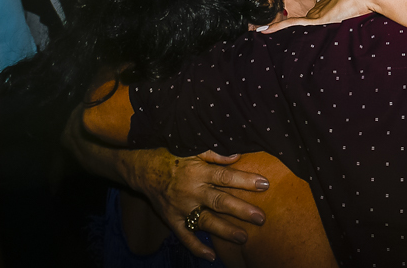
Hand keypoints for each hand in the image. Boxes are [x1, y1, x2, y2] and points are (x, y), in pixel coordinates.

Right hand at [126, 149, 267, 259]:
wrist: (142, 169)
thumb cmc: (171, 156)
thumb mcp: (192, 149)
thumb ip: (215, 154)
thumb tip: (237, 155)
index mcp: (198, 172)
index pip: (226, 177)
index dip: (245, 181)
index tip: (264, 185)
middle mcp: (191, 192)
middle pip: (220, 202)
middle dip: (241, 210)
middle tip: (260, 217)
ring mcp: (182, 208)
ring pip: (206, 221)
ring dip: (225, 230)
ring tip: (243, 237)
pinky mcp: (172, 220)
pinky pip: (185, 236)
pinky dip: (197, 247)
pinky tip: (211, 257)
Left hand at [264, 0, 379, 32]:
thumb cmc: (366, 3)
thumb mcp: (356, 15)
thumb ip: (348, 20)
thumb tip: (353, 36)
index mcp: (327, 9)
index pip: (309, 20)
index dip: (299, 26)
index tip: (285, 29)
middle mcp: (319, 10)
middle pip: (302, 23)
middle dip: (286, 30)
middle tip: (266, 34)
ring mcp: (317, 14)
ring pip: (294, 24)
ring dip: (279, 29)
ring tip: (261, 33)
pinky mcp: (317, 19)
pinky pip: (294, 24)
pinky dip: (279, 27)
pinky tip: (265, 31)